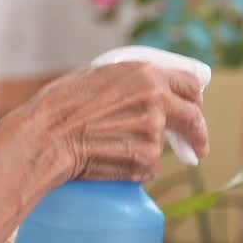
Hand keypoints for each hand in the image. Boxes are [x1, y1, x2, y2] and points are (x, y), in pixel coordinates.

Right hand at [1, 62, 207, 185]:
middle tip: (195, 146)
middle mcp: (157, 100)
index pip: (190, 84)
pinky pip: (148, 167)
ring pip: (163, 146)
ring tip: (112, 148)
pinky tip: (108, 160)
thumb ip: (131, 81)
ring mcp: (154, 132)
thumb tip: (149, 89)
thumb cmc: (61, 105)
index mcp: (147, 74)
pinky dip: (134, 167)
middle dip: (197, 134)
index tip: (195, 110)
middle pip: (193, 118)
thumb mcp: (100, 75)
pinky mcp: (146, 161)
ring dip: (147, 151)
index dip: (195, 99)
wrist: (46, 137)